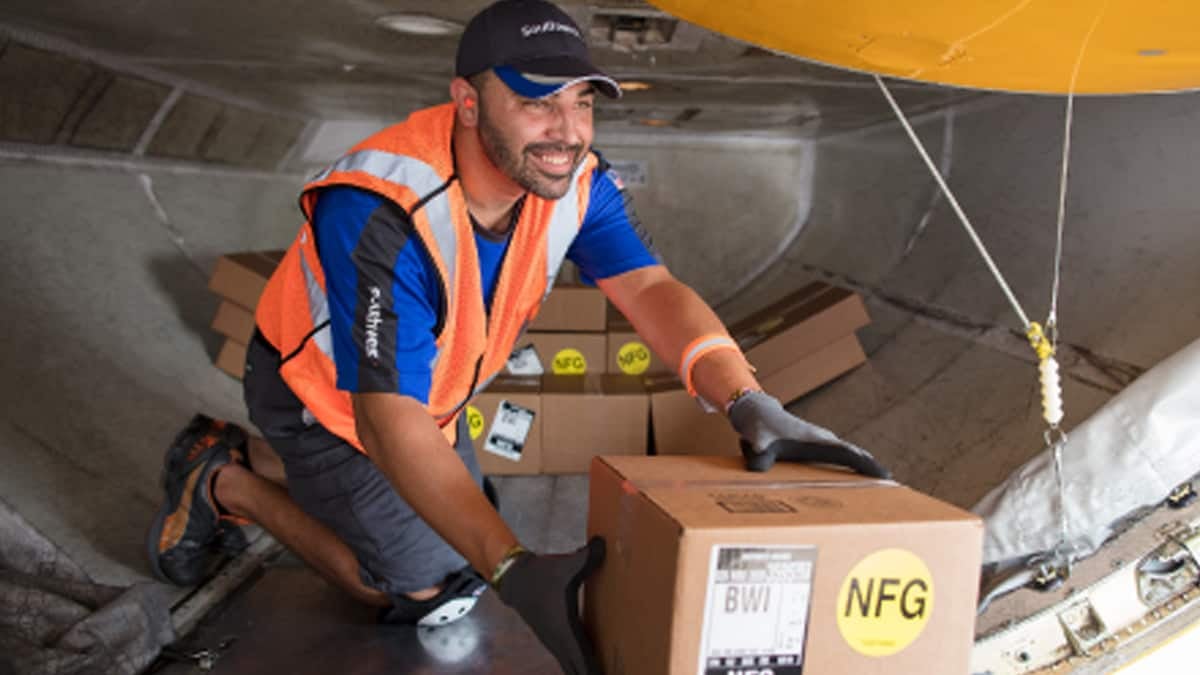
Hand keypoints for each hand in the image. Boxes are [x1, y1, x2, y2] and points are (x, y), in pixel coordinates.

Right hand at [498, 537, 605, 673]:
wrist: (516, 578)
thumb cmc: (543, 573)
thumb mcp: (567, 564)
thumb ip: (588, 557)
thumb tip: (602, 543)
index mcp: (566, 629)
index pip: (583, 660)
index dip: (594, 672)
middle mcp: (560, 641)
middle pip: (579, 668)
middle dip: (594, 674)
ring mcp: (556, 642)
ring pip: (573, 665)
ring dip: (586, 671)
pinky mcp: (554, 638)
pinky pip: (570, 659)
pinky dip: (580, 666)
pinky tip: (588, 669)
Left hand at [728, 390, 890, 478]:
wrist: (758, 413)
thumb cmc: (760, 429)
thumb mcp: (757, 444)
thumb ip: (757, 457)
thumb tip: (758, 469)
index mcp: (816, 441)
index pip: (847, 454)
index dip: (865, 465)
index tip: (884, 475)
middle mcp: (824, 440)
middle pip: (854, 454)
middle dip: (871, 467)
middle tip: (891, 483)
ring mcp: (823, 442)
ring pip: (849, 454)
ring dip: (864, 466)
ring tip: (881, 482)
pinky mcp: (818, 446)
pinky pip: (841, 456)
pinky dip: (853, 464)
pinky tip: (857, 477)